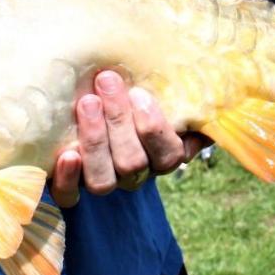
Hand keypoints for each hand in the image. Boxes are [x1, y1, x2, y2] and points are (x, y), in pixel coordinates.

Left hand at [51, 70, 208, 207]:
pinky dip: (67, 179)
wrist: (99, 92)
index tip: (140, 94)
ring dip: (95, 141)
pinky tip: (66, 155)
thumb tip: (209, 78)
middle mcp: (136, 172)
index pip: (167, 155)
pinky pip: (69, 196)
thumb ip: (185, 86)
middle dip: (119, 121)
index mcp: (165, 153)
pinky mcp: (73, 184)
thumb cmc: (139, 84)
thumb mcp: (168, 83)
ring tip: (87, 103)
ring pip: (103, 180)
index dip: (154, 129)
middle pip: (132, 163)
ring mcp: (105, 179)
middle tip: (106, 81)